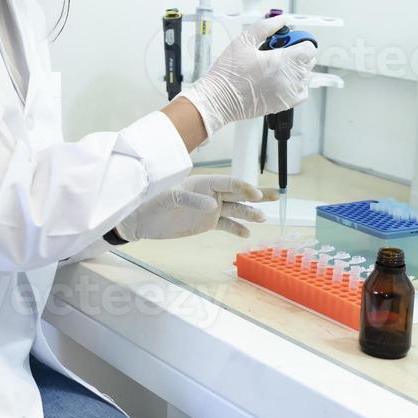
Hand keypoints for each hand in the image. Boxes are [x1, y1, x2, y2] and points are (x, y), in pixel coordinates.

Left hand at [115, 175, 278, 240]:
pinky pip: (226, 225)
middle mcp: (210, 194)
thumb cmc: (152, 202)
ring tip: (263, 218)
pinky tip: (247, 233)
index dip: (243, 187)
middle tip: (276, 196)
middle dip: (256, 195)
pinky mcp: (206, 223)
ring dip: (250, 213)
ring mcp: (210, 209)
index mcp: (202, 183)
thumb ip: (191, 201)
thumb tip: (212, 206)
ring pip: (236, 209)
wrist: (141, 219)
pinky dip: (237, 229)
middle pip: (238, 193)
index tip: (256, 195)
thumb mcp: (169, 199)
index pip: (228, 183)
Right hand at [179, 15, 316, 137]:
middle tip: (277, 52)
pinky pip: (301, 91)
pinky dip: (295, 84)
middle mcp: (291, 78)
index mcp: (284, 61)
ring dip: (296, 68)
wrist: (219, 98)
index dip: (299, 41)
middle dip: (297, 53)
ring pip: (305, 76)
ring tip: (276, 66)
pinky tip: (280, 79)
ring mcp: (289, 92)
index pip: (309, 48)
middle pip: (308, 61)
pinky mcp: (285, 103)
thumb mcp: (244, 40)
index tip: (288, 40)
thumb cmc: (228, 73)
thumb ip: (265, 26)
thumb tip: (280, 19)